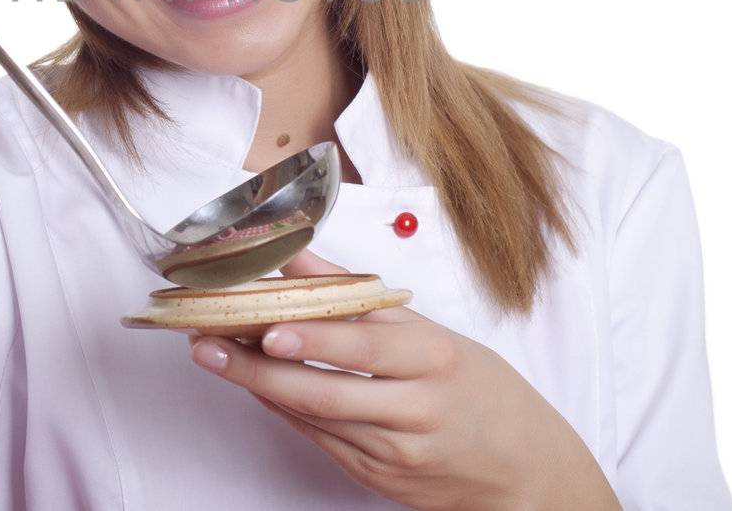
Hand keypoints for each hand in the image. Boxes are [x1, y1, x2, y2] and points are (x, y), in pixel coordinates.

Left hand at [187, 249, 617, 510]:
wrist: (523, 472)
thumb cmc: (479, 390)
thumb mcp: (434, 332)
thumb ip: (362, 295)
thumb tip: (302, 254)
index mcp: (435, 359)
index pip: (364, 346)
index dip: (313, 339)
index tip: (264, 326)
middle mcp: (414, 409)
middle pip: (325, 390)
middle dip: (258, 366)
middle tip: (207, 341)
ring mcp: (394, 452)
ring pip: (314, 417)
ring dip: (259, 386)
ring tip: (215, 356)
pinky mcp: (378, 478)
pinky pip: (321, 439)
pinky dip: (285, 409)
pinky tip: (256, 385)